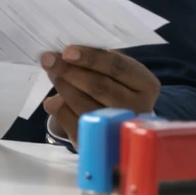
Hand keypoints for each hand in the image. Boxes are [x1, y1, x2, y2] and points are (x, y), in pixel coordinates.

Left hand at [41, 45, 160, 142]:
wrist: (122, 121)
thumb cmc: (116, 86)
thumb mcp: (114, 71)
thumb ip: (94, 64)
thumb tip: (62, 64)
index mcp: (146, 84)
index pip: (117, 67)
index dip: (90, 58)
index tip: (67, 51)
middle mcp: (139, 108)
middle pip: (100, 86)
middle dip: (69, 71)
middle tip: (49, 60)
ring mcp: (120, 127)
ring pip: (85, 106)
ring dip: (63, 88)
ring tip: (52, 74)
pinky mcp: (101, 142)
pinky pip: (74, 124)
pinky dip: (60, 109)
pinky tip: (53, 100)